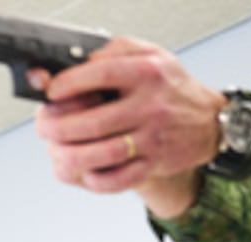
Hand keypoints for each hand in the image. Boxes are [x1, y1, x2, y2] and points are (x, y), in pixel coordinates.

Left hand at [31, 37, 225, 215]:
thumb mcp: (149, 55)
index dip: (67, 85)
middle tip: (43, 126)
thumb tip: (75, 63)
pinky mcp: (153, 164)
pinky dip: (94, 179)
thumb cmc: (169, 88)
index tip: (50, 92)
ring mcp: (152, 138)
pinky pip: (117, 179)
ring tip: (55, 150)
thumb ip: (114, 53)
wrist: (207, 122)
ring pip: (101, 154)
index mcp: (147, 72)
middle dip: (57, 127)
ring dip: (69, 155)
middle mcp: (150, 105)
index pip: (99, 75)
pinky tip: (83, 170)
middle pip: (92, 122)